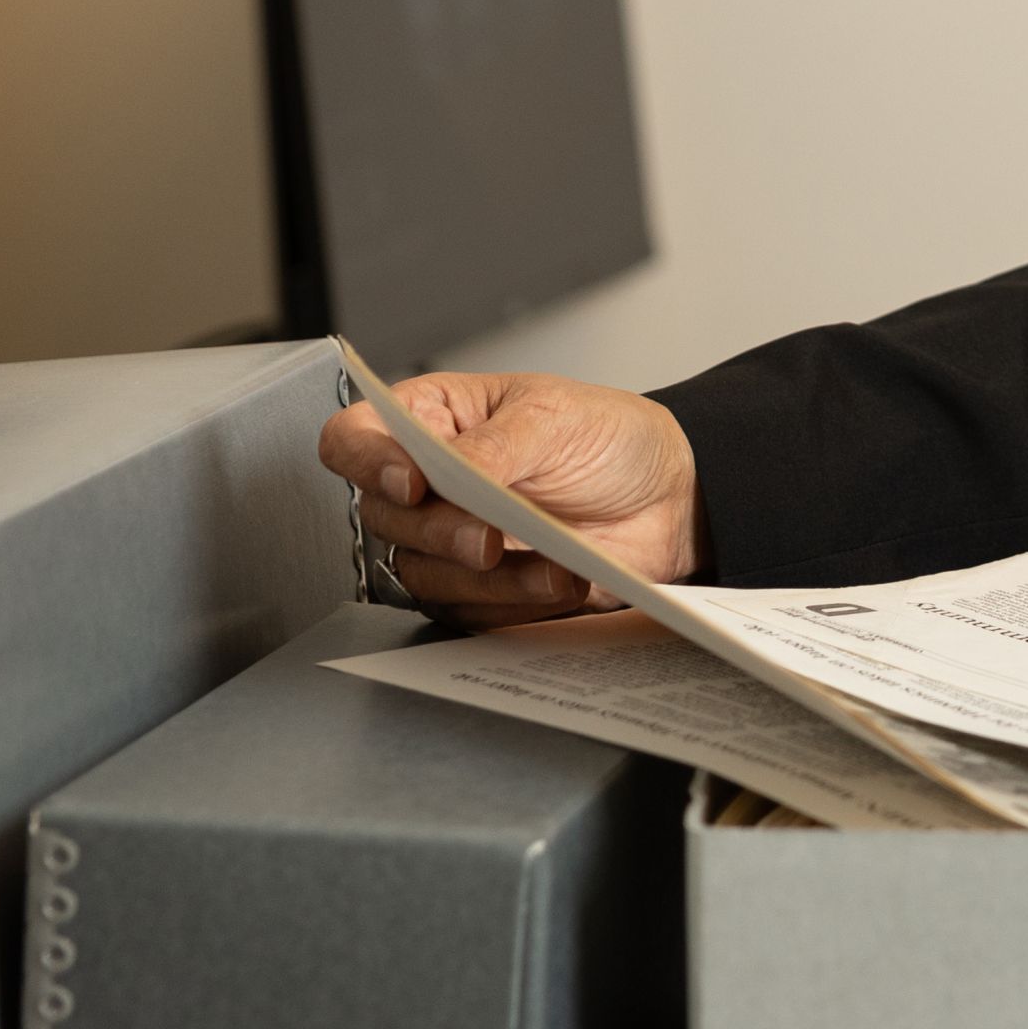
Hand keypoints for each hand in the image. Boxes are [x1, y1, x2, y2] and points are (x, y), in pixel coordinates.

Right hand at [316, 369, 706, 629]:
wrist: (672, 496)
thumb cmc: (610, 438)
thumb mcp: (555, 417)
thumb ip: (494, 446)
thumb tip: (448, 471)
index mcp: (435, 420)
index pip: (355, 437)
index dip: (366, 461)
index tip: (411, 481)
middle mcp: (430, 483)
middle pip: (381, 517)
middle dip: (440, 531)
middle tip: (489, 537)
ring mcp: (449, 540)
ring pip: (421, 573)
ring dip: (488, 577)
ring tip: (552, 563)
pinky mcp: (479, 591)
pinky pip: (467, 611)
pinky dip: (514, 602)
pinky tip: (560, 581)